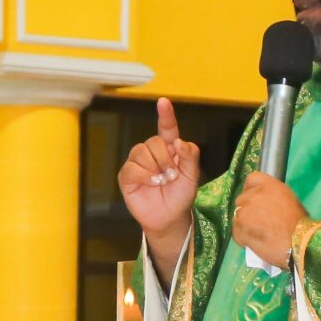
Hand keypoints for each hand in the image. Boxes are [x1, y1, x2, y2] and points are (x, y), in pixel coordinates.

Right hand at [119, 97, 199, 282]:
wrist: (169, 217)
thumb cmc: (181, 195)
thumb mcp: (192, 176)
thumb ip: (190, 157)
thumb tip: (178, 141)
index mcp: (170, 148)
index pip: (167, 128)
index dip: (165, 115)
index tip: (163, 102)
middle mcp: (152, 152)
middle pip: (154, 141)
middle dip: (165, 159)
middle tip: (171, 176)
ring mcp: (138, 163)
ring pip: (141, 152)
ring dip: (155, 168)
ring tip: (161, 182)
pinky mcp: (128, 175)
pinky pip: (132, 168)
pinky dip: (144, 176)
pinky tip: (151, 184)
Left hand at [233, 172, 308, 270]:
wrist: (300, 241)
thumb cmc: (300, 224)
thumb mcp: (288, 200)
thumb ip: (272, 197)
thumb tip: (264, 204)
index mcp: (269, 186)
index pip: (252, 179)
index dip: (251, 189)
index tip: (255, 199)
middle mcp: (254, 195)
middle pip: (242, 199)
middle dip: (248, 209)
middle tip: (259, 221)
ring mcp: (245, 212)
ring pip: (238, 216)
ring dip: (245, 225)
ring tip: (258, 234)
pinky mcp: (240, 229)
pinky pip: (236, 232)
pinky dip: (243, 238)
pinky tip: (256, 242)